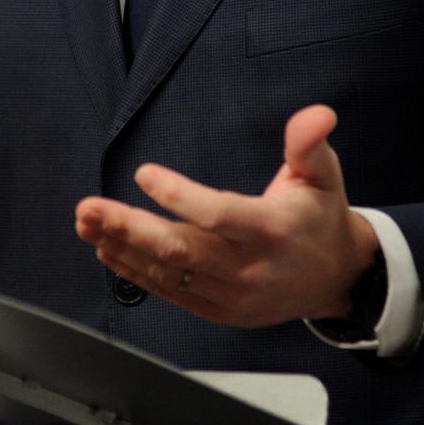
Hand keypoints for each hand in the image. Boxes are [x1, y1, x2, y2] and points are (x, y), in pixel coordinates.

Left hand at [73, 104, 378, 326]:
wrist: (336, 279)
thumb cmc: (319, 218)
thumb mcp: (323, 174)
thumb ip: (309, 143)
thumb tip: (316, 114)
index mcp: (271, 229)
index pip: (217, 215)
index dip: (177, 196)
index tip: (143, 173)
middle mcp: (249, 267)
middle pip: (180, 249)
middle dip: (129, 227)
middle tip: (89, 207)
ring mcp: (232, 294)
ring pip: (168, 273)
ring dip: (121, 247)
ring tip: (87, 222)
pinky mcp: (219, 310)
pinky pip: (170, 292)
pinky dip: (134, 271)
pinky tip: (108, 249)